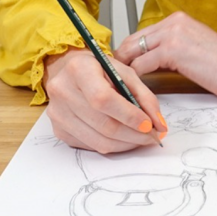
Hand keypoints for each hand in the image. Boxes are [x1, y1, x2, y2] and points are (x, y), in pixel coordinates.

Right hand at [43, 48, 166, 153]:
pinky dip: (112, 145)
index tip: (149, 124)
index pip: (104, 99)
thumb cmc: (100, 69)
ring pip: (97, 140)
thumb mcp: (124, 71)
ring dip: (125, 144)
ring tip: (142, 139)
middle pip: (102, 124)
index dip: (128, 115)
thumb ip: (144, 95)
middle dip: (133, 134)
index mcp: (78, 70)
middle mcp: (62, 92)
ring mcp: (57, 114)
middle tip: (153, 137)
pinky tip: (125, 139)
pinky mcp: (58, 130)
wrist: (70, 71)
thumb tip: (159, 123)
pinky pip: (90, 146)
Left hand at [115, 11, 216, 102]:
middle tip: (112, 84)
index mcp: (180, 20)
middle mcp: (174, 21)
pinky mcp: (174, 49)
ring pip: (132, 52)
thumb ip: (174, 51)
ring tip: (118, 92)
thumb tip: (149, 65)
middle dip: (119, 62)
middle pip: (132, 41)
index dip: (127, 55)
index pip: (141, 35)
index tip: (118, 72)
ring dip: (123, 73)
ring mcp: (173, 33)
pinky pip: (141, 66)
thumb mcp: (196, 51)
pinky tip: (135, 96)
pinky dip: (134, 82)